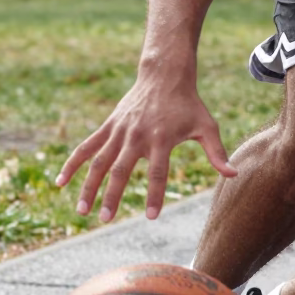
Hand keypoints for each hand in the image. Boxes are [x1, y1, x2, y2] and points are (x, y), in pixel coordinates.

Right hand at [56, 73, 236, 221]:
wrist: (164, 75)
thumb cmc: (189, 104)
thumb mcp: (206, 126)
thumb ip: (217, 153)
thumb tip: (233, 175)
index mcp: (161, 138)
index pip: (158, 172)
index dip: (155, 194)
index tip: (152, 217)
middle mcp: (136, 136)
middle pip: (121, 170)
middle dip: (112, 196)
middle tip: (105, 220)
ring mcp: (119, 131)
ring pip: (98, 162)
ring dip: (87, 186)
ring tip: (81, 212)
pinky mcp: (108, 126)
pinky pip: (86, 147)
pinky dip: (72, 163)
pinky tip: (61, 182)